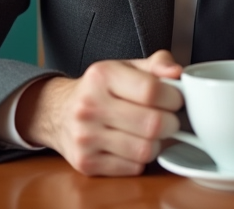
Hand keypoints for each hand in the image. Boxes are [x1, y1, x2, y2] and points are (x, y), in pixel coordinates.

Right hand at [17, 50, 183, 175]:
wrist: (57, 112)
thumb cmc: (99, 89)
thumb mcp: (124, 67)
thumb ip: (156, 64)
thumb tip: (177, 73)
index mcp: (102, 76)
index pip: (152, 91)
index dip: (174, 98)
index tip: (175, 99)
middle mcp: (90, 106)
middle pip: (152, 124)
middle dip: (171, 123)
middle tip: (169, 119)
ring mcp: (85, 137)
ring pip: (145, 150)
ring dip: (157, 144)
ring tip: (152, 134)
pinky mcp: (86, 163)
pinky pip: (133, 168)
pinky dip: (140, 159)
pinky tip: (134, 145)